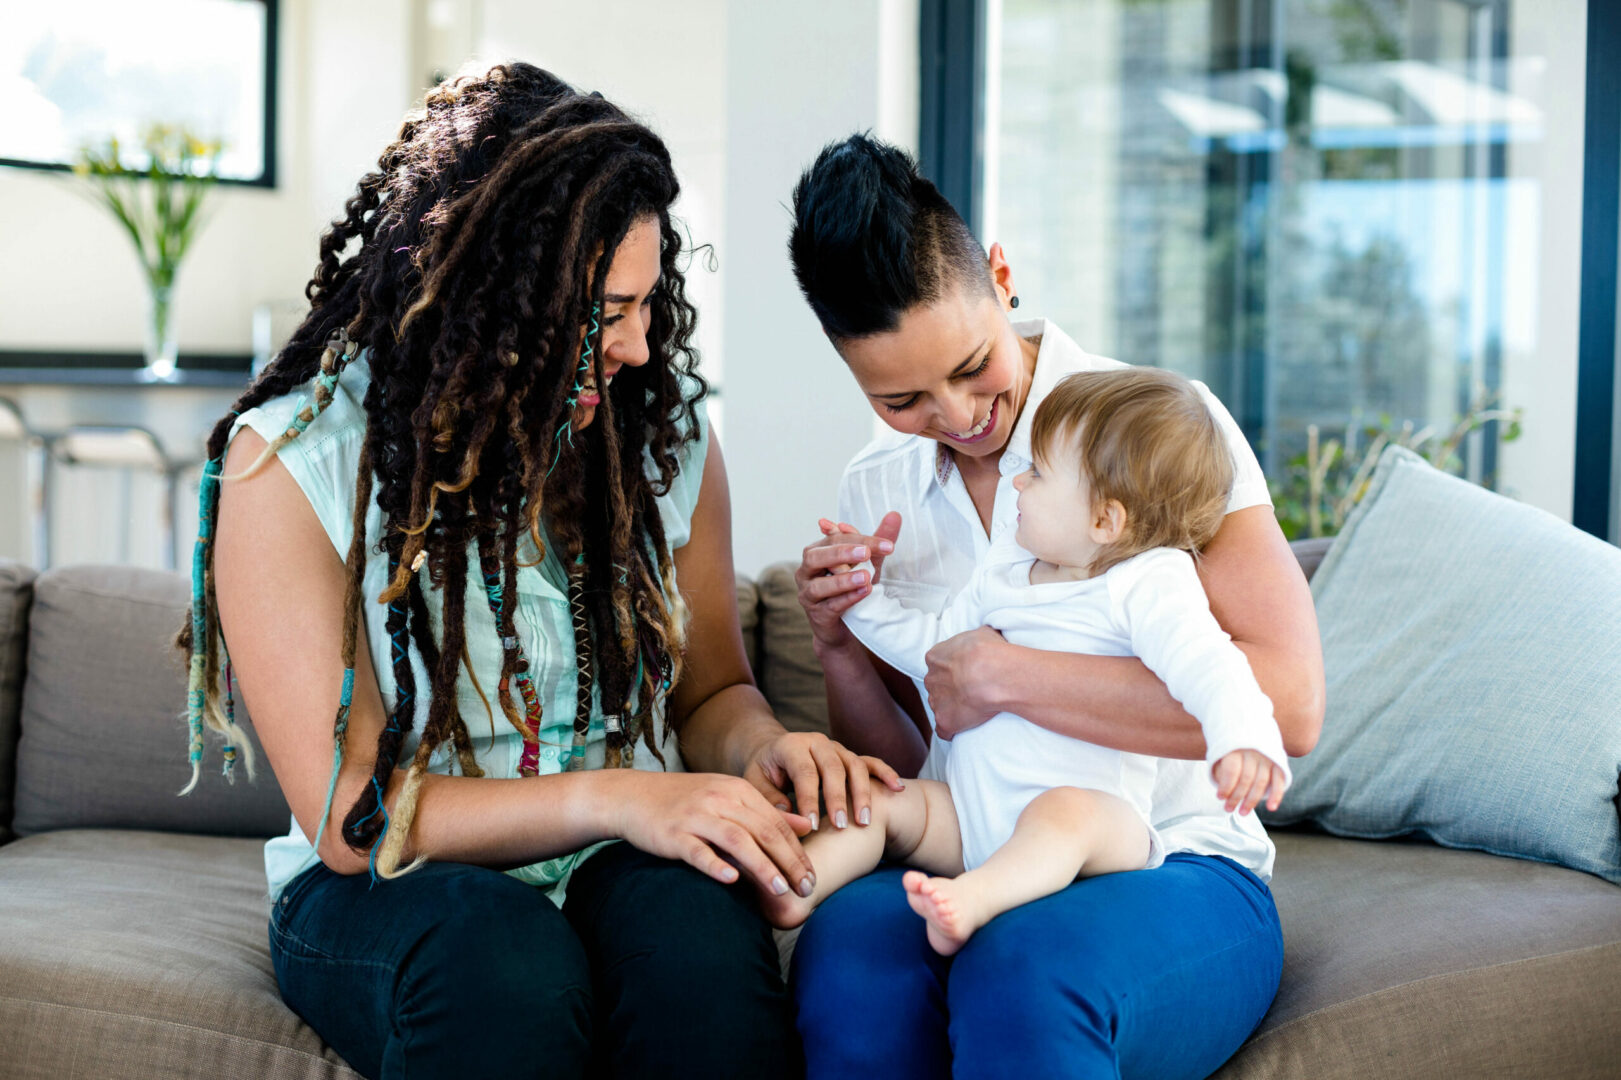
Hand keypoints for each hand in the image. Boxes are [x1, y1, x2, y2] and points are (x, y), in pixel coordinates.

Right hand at [613, 771, 819, 897]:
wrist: (633, 796)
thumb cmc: (685, 801)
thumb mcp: (727, 798)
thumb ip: (766, 811)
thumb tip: (805, 825)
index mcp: (737, 791)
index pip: (777, 822)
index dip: (798, 851)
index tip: (813, 877)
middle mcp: (720, 800)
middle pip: (764, 831)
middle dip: (790, 861)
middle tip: (807, 888)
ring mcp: (696, 816)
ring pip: (737, 841)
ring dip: (762, 866)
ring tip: (781, 889)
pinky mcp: (673, 834)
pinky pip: (698, 850)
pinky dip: (716, 865)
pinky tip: (732, 881)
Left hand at [743, 730, 904, 832]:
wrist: (772, 750)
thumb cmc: (764, 772)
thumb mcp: (755, 782)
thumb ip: (769, 799)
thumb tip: (793, 817)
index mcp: (791, 745)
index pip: (804, 771)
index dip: (809, 798)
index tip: (813, 825)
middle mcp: (817, 742)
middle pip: (834, 767)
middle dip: (839, 798)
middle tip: (841, 826)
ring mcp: (836, 748)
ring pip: (855, 765)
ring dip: (862, 793)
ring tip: (864, 820)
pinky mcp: (849, 755)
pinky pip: (871, 762)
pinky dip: (885, 773)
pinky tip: (898, 788)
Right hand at [795, 512, 901, 650]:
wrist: (845, 626)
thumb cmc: (852, 588)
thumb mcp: (868, 562)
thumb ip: (878, 541)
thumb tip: (895, 515)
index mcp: (817, 551)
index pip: (834, 539)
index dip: (860, 540)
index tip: (887, 545)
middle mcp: (806, 571)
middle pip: (815, 556)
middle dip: (840, 553)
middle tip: (865, 552)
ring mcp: (808, 594)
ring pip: (819, 585)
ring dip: (843, 580)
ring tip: (866, 576)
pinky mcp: (817, 615)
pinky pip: (829, 606)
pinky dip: (847, 598)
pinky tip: (864, 592)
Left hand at [923, 626, 1010, 739]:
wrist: (993, 674)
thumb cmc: (989, 651)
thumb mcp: (983, 632)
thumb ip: (975, 639)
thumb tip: (983, 638)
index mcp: (936, 657)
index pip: (939, 664)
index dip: (954, 670)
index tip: (968, 673)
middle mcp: (931, 679)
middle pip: (937, 685)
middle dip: (951, 689)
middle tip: (972, 691)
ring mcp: (936, 701)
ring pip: (940, 706)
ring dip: (953, 709)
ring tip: (975, 709)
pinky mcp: (944, 721)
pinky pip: (943, 730)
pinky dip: (951, 731)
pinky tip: (964, 729)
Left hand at [1211, 750, 1287, 814]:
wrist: (1250, 731)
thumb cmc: (1233, 748)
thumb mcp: (1222, 753)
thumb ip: (1221, 771)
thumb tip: (1223, 793)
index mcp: (1236, 747)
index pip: (1232, 770)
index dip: (1225, 786)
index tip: (1220, 797)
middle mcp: (1253, 751)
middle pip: (1246, 779)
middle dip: (1236, 797)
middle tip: (1228, 808)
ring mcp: (1268, 757)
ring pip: (1261, 782)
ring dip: (1252, 800)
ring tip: (1242, 812)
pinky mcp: (1279, 763)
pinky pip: (1279, 780)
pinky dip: (1276, 795)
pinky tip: (1271, 807)